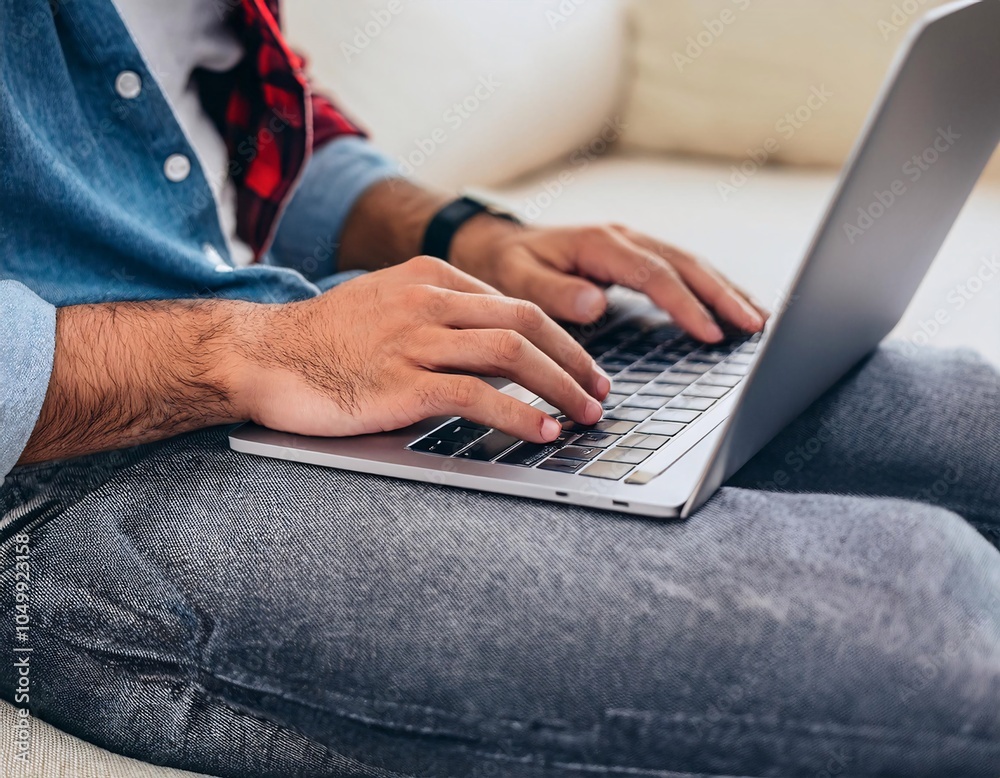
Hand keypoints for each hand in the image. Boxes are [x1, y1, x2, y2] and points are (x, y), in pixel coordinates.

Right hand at [232, 256, 609, 442]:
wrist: (259, 356)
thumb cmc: (322, 342)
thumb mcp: (386, 309)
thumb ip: (438, 320)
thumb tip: (492, 354)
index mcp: (429, 279)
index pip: (513, 304)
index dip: (558, 339)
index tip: (580, 367)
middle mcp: (428, 302)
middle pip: (526, 322)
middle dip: (574, 360)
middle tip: (600, 392)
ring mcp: (415, 340)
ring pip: (511, 353)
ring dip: (559, 387)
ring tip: (585, 415)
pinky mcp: (401, 382)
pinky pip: (476, 395)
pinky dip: (518, 414)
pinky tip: (542, 431)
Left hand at [451, 218, 766, 341]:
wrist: (497, 244)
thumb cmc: (506, 265)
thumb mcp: (517, 279)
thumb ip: (554, 292)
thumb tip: (596, 303)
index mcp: (598, 243)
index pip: (653, 273)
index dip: (684, 303)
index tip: (710, 332)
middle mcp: (622, 237)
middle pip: (684, 263)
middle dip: (722, 294)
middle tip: (755, 325)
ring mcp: (632, 243)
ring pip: (691, 263)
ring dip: (726, 289)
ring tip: (759, 318)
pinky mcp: (636, 255)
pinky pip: (681, 269)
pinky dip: (710, 287)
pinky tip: (731, 306)